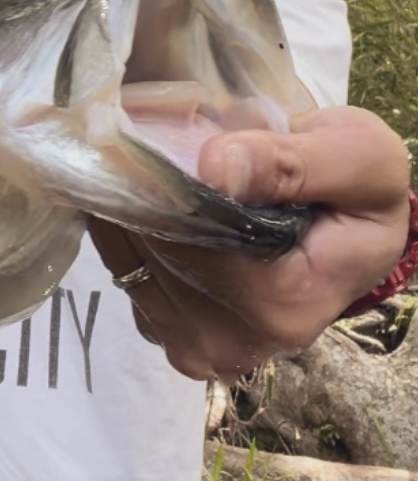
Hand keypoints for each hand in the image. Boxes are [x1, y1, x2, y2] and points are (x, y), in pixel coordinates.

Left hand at [90, 106, 411, 380]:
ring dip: (131, 205)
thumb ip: (289, 161)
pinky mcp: (165, 333)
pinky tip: (160, 203)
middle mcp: (230, 340)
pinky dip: (128, 228)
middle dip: (145, 187)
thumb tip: (214, 167)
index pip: (185, 236)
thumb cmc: (357, 194)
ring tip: (166, 171)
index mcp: (281, 306)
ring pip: (127, 256)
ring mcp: (192, 344)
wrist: (353, 233)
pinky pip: (123, 268)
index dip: (163, 180)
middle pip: (150, 247)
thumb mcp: (357, 158)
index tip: (161, 137)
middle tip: (165, 142)